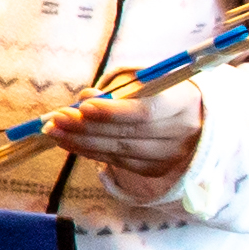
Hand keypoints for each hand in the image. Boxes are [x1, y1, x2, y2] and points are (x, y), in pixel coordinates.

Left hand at [53, 79, 203, 188]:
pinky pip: (119, 161)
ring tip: (54, 130)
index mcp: (183, 101)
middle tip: (57, 118)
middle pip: (129, 133)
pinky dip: (91, 152)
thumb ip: (117, 88)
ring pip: (121, 150)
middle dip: (88, 127)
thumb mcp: (146, 81)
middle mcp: (181, 132)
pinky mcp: (157, 169)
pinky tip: (69, 142)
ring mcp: (170, 154)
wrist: (194, 118)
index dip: (113, 111)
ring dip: (82, 142)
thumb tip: (84, 99)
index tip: (84, 107)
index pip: (146, 111)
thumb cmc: (162, 92)